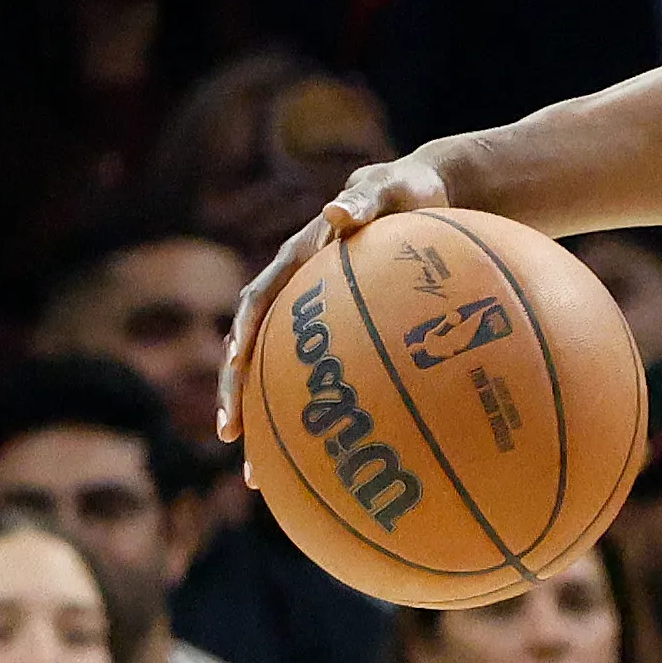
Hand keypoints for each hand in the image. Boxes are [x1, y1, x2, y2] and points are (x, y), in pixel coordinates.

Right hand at [221, 148, 454, 443]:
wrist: (430, 195)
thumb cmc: (410, 190)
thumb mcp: (391, 188)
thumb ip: (364, 200)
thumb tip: (335, 211)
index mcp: (298, 260)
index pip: (257, 302)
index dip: (240, 336)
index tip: (230, 370)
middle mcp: (299, 294)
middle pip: (256, 350)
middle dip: (239, 393)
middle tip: (231, 439)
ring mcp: (320, 318)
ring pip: (285, 373)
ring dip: (274, 419)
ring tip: (267, 474)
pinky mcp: (347, 334)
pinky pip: (334, 377)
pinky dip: (332, 411)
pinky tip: (344, 456)